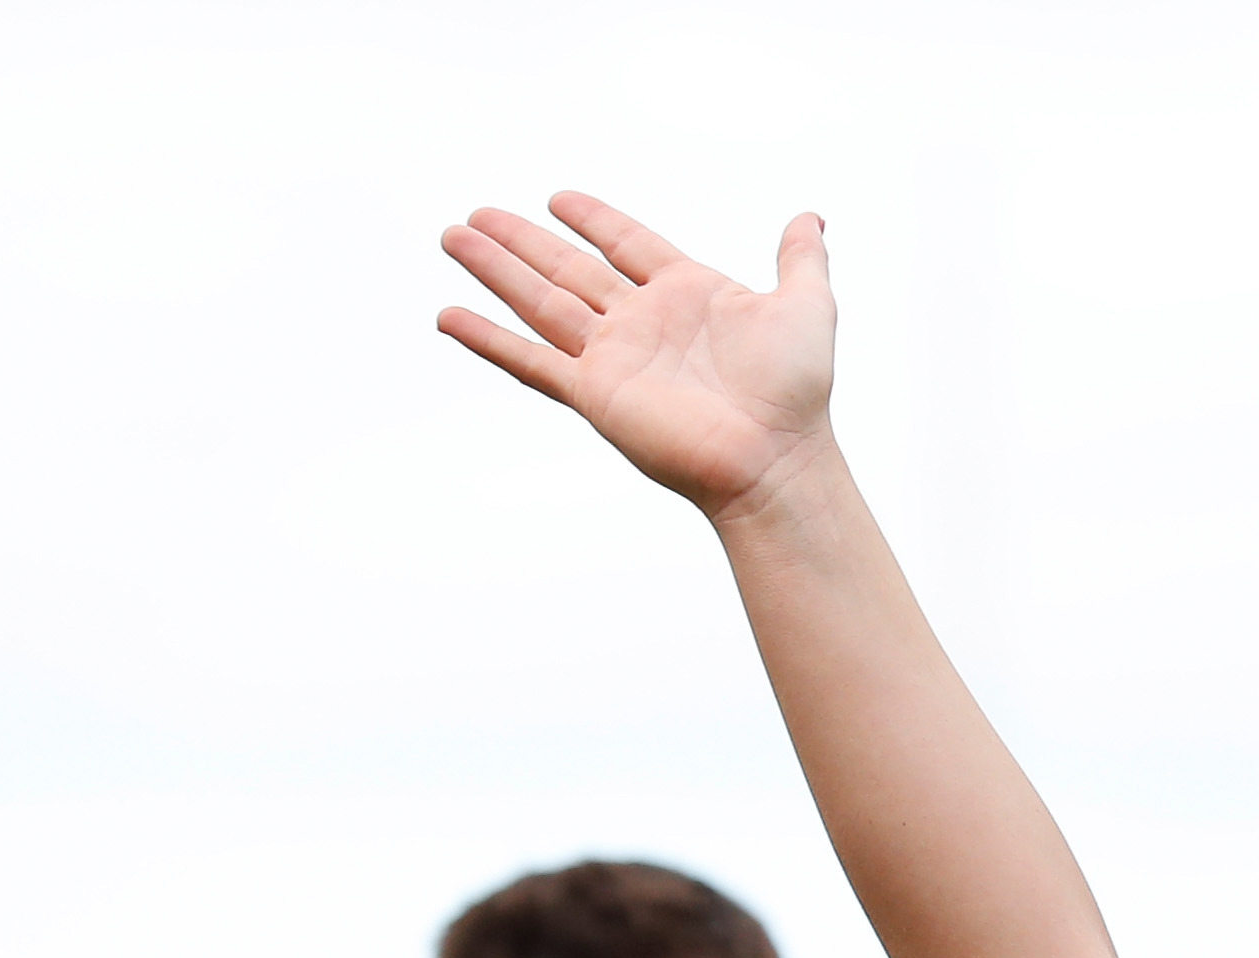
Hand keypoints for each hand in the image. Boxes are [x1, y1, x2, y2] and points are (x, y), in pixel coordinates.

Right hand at [439, 194, 837, 518]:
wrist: (775, 458)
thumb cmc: (795, 392)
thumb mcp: (806, 306)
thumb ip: (800, 259)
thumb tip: (809, 219)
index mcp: (687, 294)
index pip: (627, 244)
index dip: (594, 220)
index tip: (559, 198)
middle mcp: (643, 322)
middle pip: (569, 268)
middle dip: (523, 241)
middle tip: (477, 214)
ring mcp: (615, 357)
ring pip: (540, 302)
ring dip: (496, 271)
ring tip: (454, 236)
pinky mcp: (595, 393)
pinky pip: (531, 361)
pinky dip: (489, 340)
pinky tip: (450, 317)